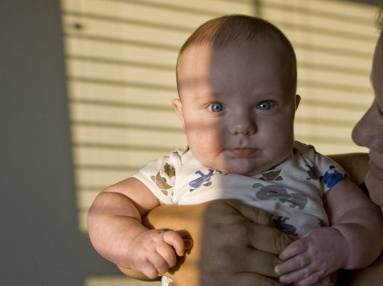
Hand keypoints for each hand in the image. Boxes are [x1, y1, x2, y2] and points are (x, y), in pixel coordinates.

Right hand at [126, 229, 186, 278]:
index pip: (173, 237)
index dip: (180, 245)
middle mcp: (153, 242)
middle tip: (167, 261)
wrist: (130, 244)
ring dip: (163, 268)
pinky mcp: (139, 262)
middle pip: (169, 256)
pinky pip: (153, 273)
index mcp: (161, 235)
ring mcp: (145, 252)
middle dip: (171, 262)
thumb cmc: (153, 242)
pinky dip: (154, 273)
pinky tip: (151, 267)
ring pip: (162, 266)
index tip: (181, 252)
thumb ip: (177, 239)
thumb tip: (190, 243)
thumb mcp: (163, 237)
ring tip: (160, 264)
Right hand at [144, 199, 292, 285]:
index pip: (280, 243)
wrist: (170, 237)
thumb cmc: (203, 219)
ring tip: (300, 284)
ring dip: (286, 285)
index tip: (306, 253)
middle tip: (314, 273)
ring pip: (269, 285)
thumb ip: (255, 213)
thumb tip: (278, 226)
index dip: (297, 249)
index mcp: (240, 231)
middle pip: (278, 266)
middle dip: (298, 270)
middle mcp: (236, 254)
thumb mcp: (227, 206)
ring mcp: (228, 275)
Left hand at [276, 227, 346, 285]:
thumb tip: (287, 247)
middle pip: (298, 261)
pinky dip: (306, 282)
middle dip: (286, 267)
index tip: (279, 257)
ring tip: (283, 280)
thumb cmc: (326, 236)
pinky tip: (297, 284)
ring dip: (293, 277)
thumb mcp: (312, 233)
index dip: (286, 253)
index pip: (295, 248)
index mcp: (310, 242)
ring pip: (305, 272)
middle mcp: (314, 254)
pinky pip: (314, 278)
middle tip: (277, 270)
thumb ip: (301, 240)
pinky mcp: (325, 271)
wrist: (346, 244)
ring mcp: (320, 264)